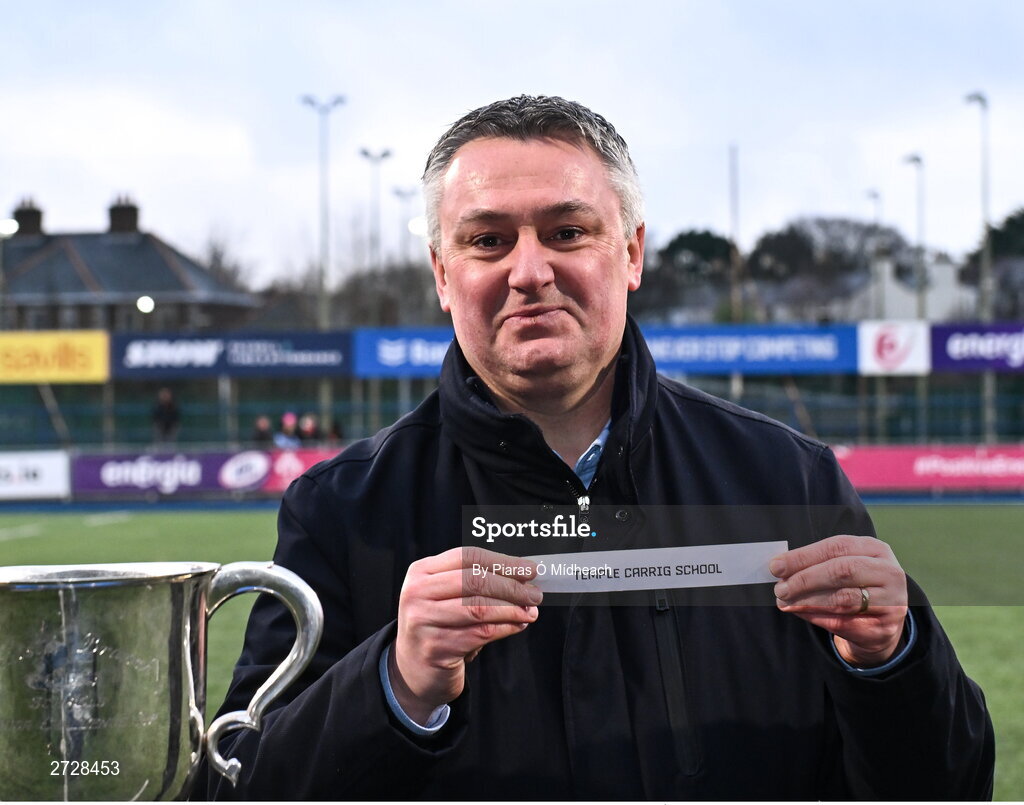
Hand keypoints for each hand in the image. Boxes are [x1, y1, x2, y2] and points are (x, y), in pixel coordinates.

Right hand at [390, 546, 541, 723]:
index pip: (468, 557)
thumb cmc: (438, 625)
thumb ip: (477, 582)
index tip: (530, 569)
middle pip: (474, 581)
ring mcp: (423, 621)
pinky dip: (506, 628)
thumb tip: (523, 574)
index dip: (503, 562)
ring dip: (512, 609)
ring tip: (530, 611)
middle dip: (512, 587)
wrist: (413, 669)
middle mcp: (417, 593)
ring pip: (479, 608)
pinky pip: (480, 633)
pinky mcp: (436, 648)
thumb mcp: (447, 596)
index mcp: (421, 572)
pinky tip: (518, 625)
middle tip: (535, 594)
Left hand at [770, 535, 907, 666]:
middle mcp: (888, 572)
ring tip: (784, 602)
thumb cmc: (854, 587)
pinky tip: (799, 613)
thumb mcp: (842, 567)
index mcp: (875, 549)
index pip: (836, 547)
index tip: (776, 566)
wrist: (881, 623)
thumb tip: (779, 568)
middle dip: (805, 579)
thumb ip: (815, 564)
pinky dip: (817, 617)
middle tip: (780, 588)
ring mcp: (892, 601)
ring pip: (843, 599)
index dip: (804, 556)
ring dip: (807, 600)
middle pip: (842, 570)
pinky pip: (845, 622)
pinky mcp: (884, 628)